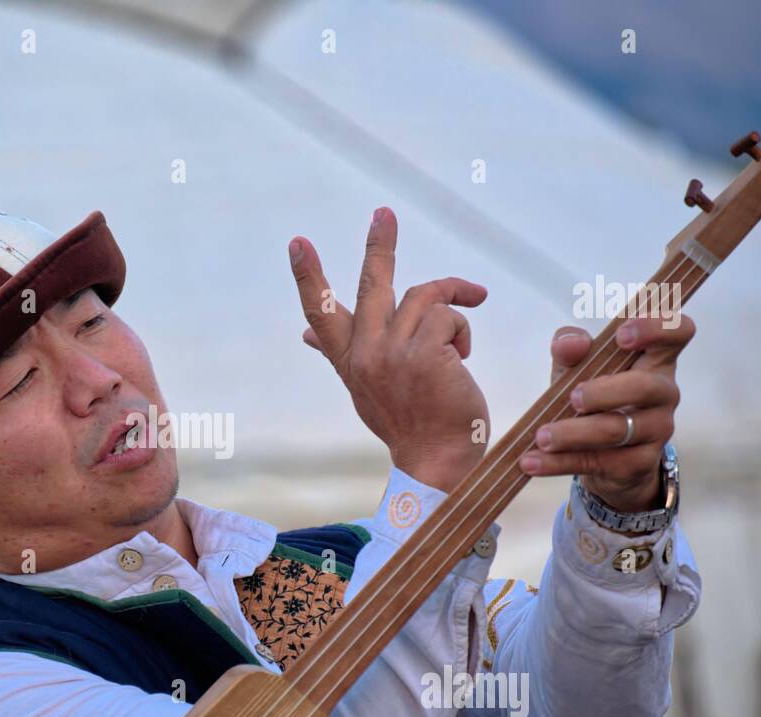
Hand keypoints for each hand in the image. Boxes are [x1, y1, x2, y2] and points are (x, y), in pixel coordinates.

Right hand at [289, 207, 489, 491]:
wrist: (437, 460)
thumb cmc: (407, 424)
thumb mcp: (365, 387)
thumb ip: (340, 353)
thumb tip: (304, 332)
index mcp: (349, 361)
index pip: (321, 312)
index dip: (309, 275)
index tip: (298, 243)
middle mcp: (366, 354)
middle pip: (374, 285)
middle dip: (380, 244)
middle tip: (384, 212)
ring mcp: (394, 353)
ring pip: (427, 297)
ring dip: (451, 308)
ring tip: (458, 342)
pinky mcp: (426, 353)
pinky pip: (450, 316)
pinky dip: (462, 332)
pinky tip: (461, 361)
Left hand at [520, 313, 695, 512]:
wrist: (606, 459)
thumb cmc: (595, 399)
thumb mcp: (577, 370)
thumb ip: (570, 350)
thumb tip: (569, 343)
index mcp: (655, 359)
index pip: (678, 332)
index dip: (657, 328)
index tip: (621, 336)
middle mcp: (664, 393)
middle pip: (646, 386)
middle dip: (604, 392)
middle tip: (572, 397)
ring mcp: (657, 430)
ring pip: (619, 429)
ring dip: (574, 433)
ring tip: (541, 436)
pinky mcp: (640, 463)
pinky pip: (600, 462)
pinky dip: (560, 462)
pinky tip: (532, 462)